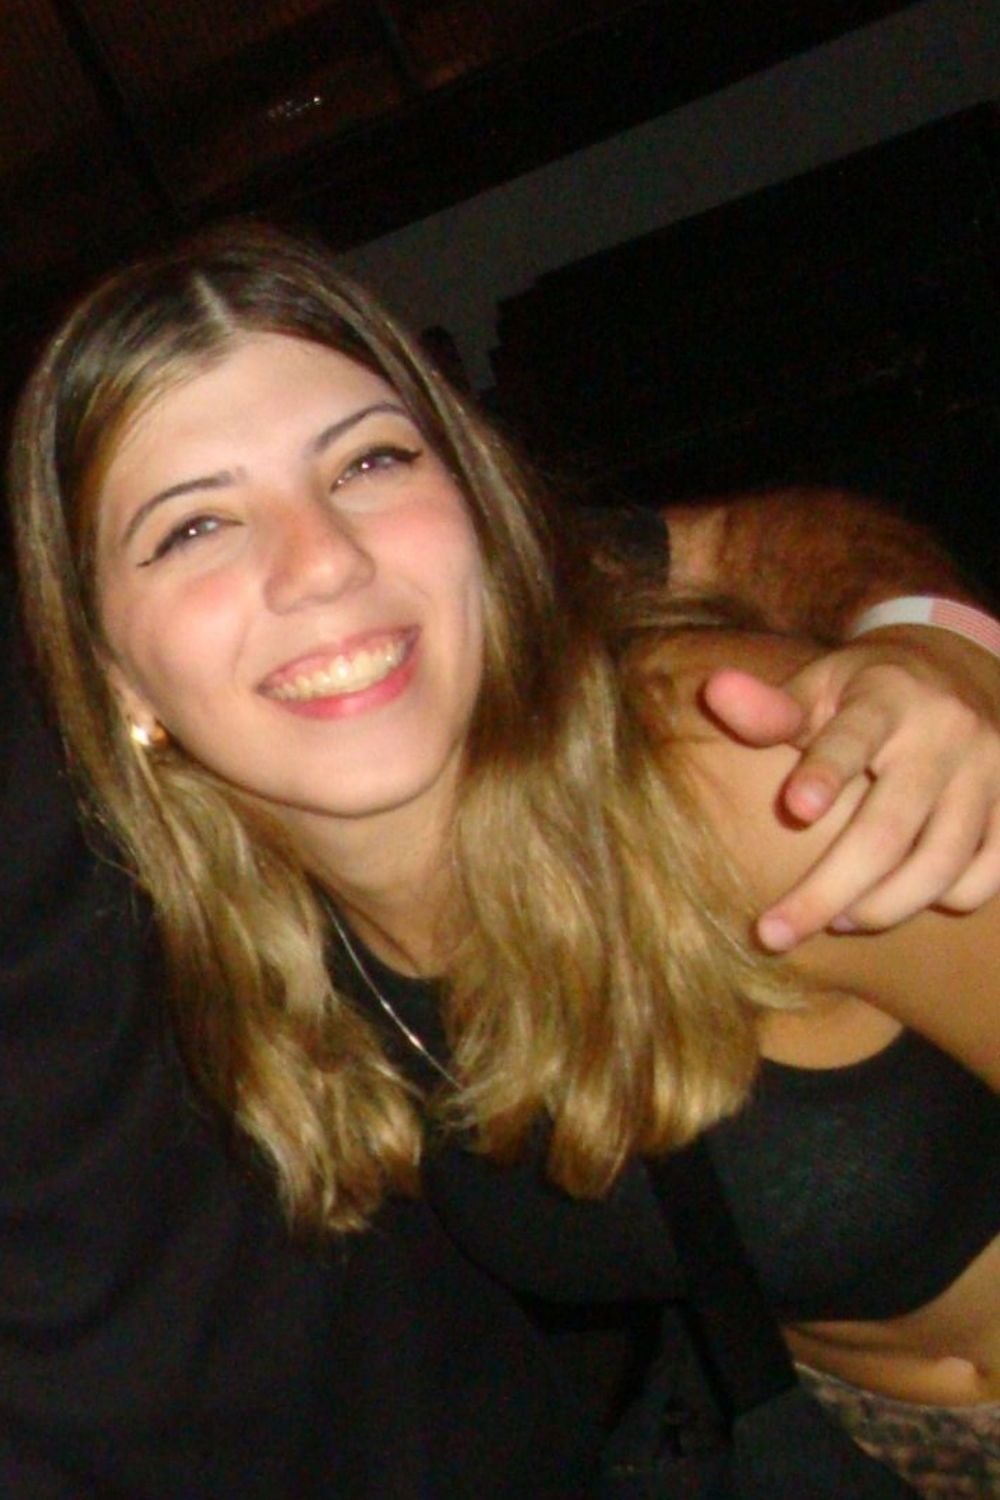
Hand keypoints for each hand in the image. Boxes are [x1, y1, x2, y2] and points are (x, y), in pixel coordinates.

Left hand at [703, 627, 999, 948]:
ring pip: (940, 864)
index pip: (853, 737)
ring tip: (835, 920)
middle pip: (889, 830)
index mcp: (887, 697)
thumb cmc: (863, 695)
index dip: (826, 772)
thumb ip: (770, 709)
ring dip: (881, 907)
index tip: (795, 807)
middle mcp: (946, 732)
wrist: (956, 675)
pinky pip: (984, 875)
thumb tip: (716, 692)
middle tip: (774, 933)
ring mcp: (989, 772)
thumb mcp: (817, 689)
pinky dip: (943, 900)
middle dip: (828, 891)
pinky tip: (898, 900)